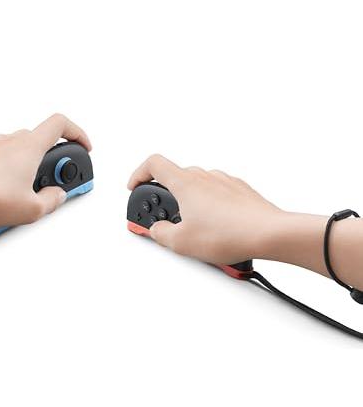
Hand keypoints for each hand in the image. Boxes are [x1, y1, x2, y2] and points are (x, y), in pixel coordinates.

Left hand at [0, 113, 91, 228]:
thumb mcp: (31, 209)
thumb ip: (52, 200)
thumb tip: (57, 195)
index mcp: (28, 146)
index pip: (61, 124)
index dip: (78, 134)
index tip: (84, 149)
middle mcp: (11, 140)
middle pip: (42, 142)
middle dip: (53, 164)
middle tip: (55, 186)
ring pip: (23, 153)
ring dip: (33, 171)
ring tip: (29, 198)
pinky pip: (5, 163)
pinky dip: (14, 176)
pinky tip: (8, 198)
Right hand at [127, 154, 283, 264]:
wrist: (271, 234)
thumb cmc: (230, 234)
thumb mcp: (182, 242)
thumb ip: (160, 233)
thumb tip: (157, 229)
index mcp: (186, 183)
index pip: (154, 163)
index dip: (139, 174)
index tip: (135, 187)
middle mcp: (205, 176)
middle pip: (176, 177)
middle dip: (166, 198)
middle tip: (164, 218)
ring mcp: (224, 182)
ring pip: (198, 186)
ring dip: (189, 203)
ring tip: (193, 228)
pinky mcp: (240, 191)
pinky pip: (217, 194)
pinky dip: (209, 206)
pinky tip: (215, 227)